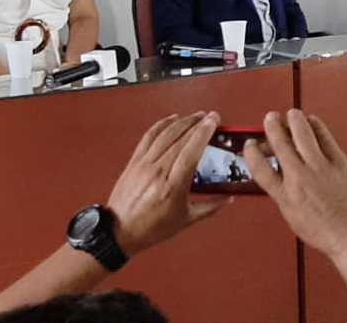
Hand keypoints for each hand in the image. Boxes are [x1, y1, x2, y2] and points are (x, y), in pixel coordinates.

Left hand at [107, 112, 231, 255]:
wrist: (119, 231)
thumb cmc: (150, 228)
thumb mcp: (185, 220)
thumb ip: (209, 207)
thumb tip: (226, 198)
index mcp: (173, 186)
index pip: (191, 151)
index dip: (203, 133)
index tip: (213, 121)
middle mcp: (158, 171)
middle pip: (180, 139)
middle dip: (197, 124)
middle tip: (210, 117)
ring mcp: (144, 165)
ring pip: (165, 135)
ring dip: (182, 122)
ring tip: (195, 116)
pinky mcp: (134, 162)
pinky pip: (148, 137)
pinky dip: (161, 125)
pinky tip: (171, 119)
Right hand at [245, 109, 346, 260]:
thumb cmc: (324, 232)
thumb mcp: (292, 217)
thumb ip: (283, 194)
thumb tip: (278, 177)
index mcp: (285, 195)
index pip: (260, 167)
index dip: (251, 152)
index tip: (250, 143)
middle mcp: (300, 179)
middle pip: (280, 144)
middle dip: (272, 127)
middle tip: (270, 119)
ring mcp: (320, 169)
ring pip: (302, 134)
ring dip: (294, 120)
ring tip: (291, 114)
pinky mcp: (340, 163)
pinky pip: (325, 138)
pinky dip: (317, 126)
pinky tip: (312, 121)